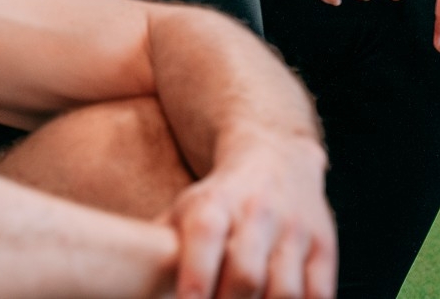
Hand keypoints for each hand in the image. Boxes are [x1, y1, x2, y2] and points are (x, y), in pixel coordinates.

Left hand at [167, 135, 334, 298]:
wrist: (277, 154)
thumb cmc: (217, 198)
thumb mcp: (182, 210)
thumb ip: (156, 249)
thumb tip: (116, 282)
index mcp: (215, 202)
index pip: (204, 235)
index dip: (194, 276)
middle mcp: (257, 212)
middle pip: (246, 273)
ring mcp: (295, 230)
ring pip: (285, 289)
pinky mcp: (324, 246)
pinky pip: (319, 293)